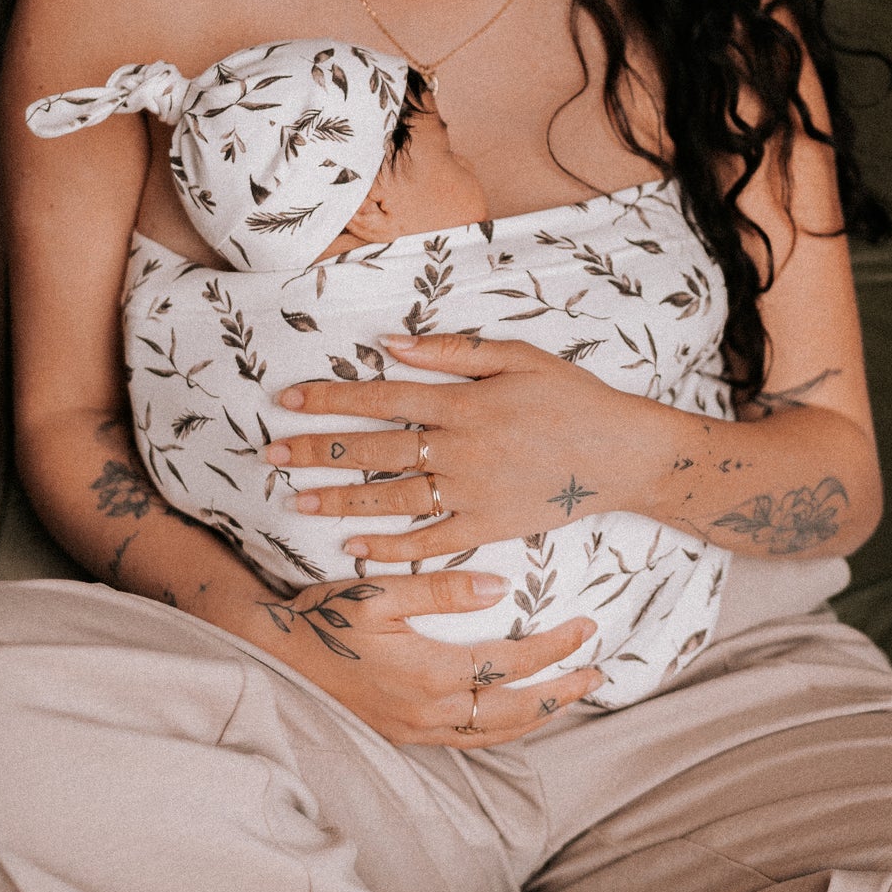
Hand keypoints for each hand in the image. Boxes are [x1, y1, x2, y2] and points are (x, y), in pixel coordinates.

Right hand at [246, 565, 602, 748]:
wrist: (273, 654)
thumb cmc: (324, 616)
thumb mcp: (378, 591)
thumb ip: (440, 589)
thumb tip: (499, 588)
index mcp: (429, 673)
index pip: (511, 665)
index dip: (555, 649)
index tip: (586, 628)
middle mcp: (429, 711)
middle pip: (514, 711)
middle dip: (561, 692)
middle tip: (599, 673)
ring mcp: (417, 729)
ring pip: (494, 734)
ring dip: (539, 717)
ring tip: (570, 696)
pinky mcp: (405, 734)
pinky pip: (469, 742)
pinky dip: (504, 731)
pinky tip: (517, 716)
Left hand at [263, 331, 650, 562]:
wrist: (622, 454)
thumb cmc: (573, 398)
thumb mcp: (518, 356)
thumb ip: (453, 352)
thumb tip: (391, 345)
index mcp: (463, 404)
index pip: (381, 397)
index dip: (330, 399)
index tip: (288, 400)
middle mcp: (459, 450)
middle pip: (373, 449)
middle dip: (317, 451)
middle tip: (270, 455)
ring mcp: (471, 493)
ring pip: (390, 497)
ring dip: (339, 498)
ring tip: (296, 499)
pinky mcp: (487, 528)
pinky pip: (428, 541)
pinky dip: (389, 546)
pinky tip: (352, 545)